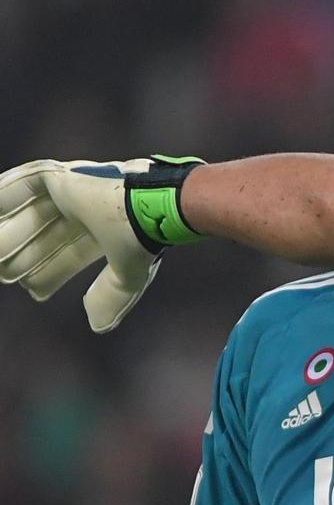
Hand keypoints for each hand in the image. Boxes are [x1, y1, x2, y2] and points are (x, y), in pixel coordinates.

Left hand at [0, 156, 203, 332]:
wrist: (148, 206)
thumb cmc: (142, 238)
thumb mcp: (127, 274)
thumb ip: (112, 296)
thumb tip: (98, 327)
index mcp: (106, 233)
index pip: (73, 253)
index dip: (53, 272)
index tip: (35, 291)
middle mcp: (88, 212)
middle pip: (48, 236)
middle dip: (27, 256)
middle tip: (7, 274)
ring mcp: (73, 193)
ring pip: (32, 214)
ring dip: (12, 233)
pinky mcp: (60, 177)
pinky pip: (22, 186)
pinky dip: (4, 197)